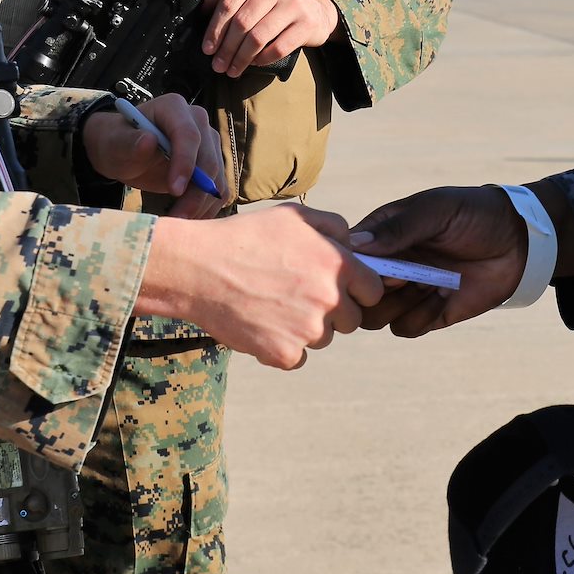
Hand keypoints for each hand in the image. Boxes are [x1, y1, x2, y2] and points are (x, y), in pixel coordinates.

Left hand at [80, 94, 225, 216]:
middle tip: (175, 218)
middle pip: (209, 160)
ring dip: (201, 205)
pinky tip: (187, 219)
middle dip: (195, 193)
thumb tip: (149, 142)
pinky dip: (206, 207)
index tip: (173, 190)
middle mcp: (198, 122)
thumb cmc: (117, 143)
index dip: (185, 163)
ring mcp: (208, 144)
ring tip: (177, 222)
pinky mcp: (212, 165)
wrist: (123, 152)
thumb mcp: (115, 143)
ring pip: (217, 178)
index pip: (189, 135)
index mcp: (174, 108)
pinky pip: (218, 190)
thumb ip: (129, 142)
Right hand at [139, 203, 384, 369]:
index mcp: (338, 264)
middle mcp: (329, 299)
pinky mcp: (284, 353)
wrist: (199, 269)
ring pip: (324, 339)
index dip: (358, 289)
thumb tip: (357, 245)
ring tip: (274, 305)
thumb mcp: (294, 216)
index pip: (374, 290)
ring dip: (307, 329)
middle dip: (334, 312)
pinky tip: (262, 323)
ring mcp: (308, 330)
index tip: (339, 287)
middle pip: (352, 320)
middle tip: (300, 296)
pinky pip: (298, 358)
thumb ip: (335, 227)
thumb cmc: (246, 237)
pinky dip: (283, 347)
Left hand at [200, 0, 339, 76]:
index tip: (208, 48)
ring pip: (258, 37)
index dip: (215, 29)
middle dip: (226, 48)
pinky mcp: (307, 23)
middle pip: (242, 22)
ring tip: (233, 69)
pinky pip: (278, 48)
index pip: (229, 2)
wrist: (315, 8)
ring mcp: (295, 2)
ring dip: (241, 58)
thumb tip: (201, 9)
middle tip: (218, 64)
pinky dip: (262, 59)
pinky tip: (254, 62)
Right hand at [350, 186, 528, 335]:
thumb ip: (399, 227)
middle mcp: (390, 266)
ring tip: (430, 285)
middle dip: (376, 291)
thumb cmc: (475, 214)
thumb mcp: (437, 210)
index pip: (348, 257)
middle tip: (406, 277)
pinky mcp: (428, 314)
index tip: (385, 262)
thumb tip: (356, 244)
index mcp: (384, 235)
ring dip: (397, 305)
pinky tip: (444, 297)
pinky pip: (404, 328)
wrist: (520, 241)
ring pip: (375, 316)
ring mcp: (408, 292)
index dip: (356, 267)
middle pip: (356, 294)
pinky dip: (419, 318)